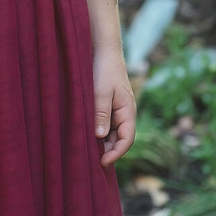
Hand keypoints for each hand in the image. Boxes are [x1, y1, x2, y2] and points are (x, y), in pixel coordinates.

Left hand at [92, 46, 136, 166]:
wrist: (104, 53)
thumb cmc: (104, 71)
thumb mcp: (100, 92)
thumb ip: (101, 114)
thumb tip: (101, 137)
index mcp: (128, 111)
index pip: (127, 139)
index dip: (117, 153)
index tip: (102, 161)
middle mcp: (125, 114)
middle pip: (120, 140)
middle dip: (108, 151)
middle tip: (91, 160)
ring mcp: (118, 112)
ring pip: (112, 134)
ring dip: (103, 143)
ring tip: (87, 151)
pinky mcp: (109, 108)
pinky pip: (106, 126)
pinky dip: (99, 134)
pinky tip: (87, 137)